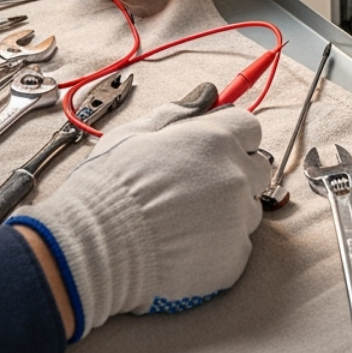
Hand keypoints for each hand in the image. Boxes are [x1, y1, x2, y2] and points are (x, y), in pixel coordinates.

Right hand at [7, 84, 268, 341]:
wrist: (94, 247)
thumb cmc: (109, 186)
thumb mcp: (135, 134)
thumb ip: (179, 112)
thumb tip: (208, 94)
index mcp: (214, 140)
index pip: (249, 128)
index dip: (230, 136)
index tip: (209, 148)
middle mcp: (235, 177)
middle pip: (257, 168)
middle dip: (235, 172)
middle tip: (194, 186)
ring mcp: (237, 220)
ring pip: (248, 209)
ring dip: (228, 210)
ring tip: (184, 220)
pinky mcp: (234, 258)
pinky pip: (238, 246)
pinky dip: (218, 246)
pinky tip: (184, 245)